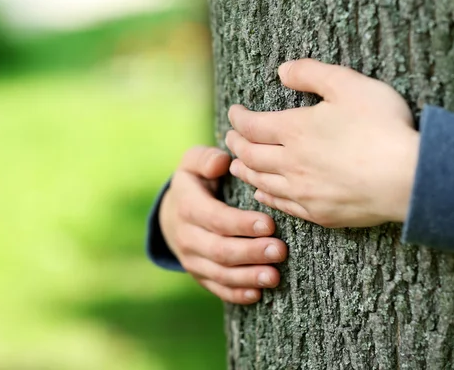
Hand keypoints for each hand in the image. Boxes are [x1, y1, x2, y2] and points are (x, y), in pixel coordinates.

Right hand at [159, 146, 287, 303]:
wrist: (174, 213)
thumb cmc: (195, 182)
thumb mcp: (193, 162)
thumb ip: (205, 158)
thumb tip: (221, 162)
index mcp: (187, 206)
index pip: (215, 218)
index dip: (241, 224)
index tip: (269, 224)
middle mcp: (187, 236)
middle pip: (220, 250)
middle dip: (251, 252)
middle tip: (280, 251)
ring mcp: (192, 259)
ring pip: (220, 273)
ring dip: (248, 277)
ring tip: (275, 276)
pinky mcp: (200, 275)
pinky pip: (217, 288)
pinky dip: (236, 293)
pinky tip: (257, 294)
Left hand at [225, 59, 419, 227]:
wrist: (409, 179)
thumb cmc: (382, 127)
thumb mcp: (348, 85)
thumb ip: (312, 73)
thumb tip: (282, 70)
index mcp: (294, 131)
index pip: (251, 125)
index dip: (238, 118)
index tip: (234, 112)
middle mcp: (290, 163)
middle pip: (250, 155)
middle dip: (236, 144)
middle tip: (231, 137)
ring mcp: (302, 192)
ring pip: (260, 181)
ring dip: (245, 171)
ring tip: (236, 165)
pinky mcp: (318, 213)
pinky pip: (281, 205)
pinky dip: (265, 196)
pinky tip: (262, 193)